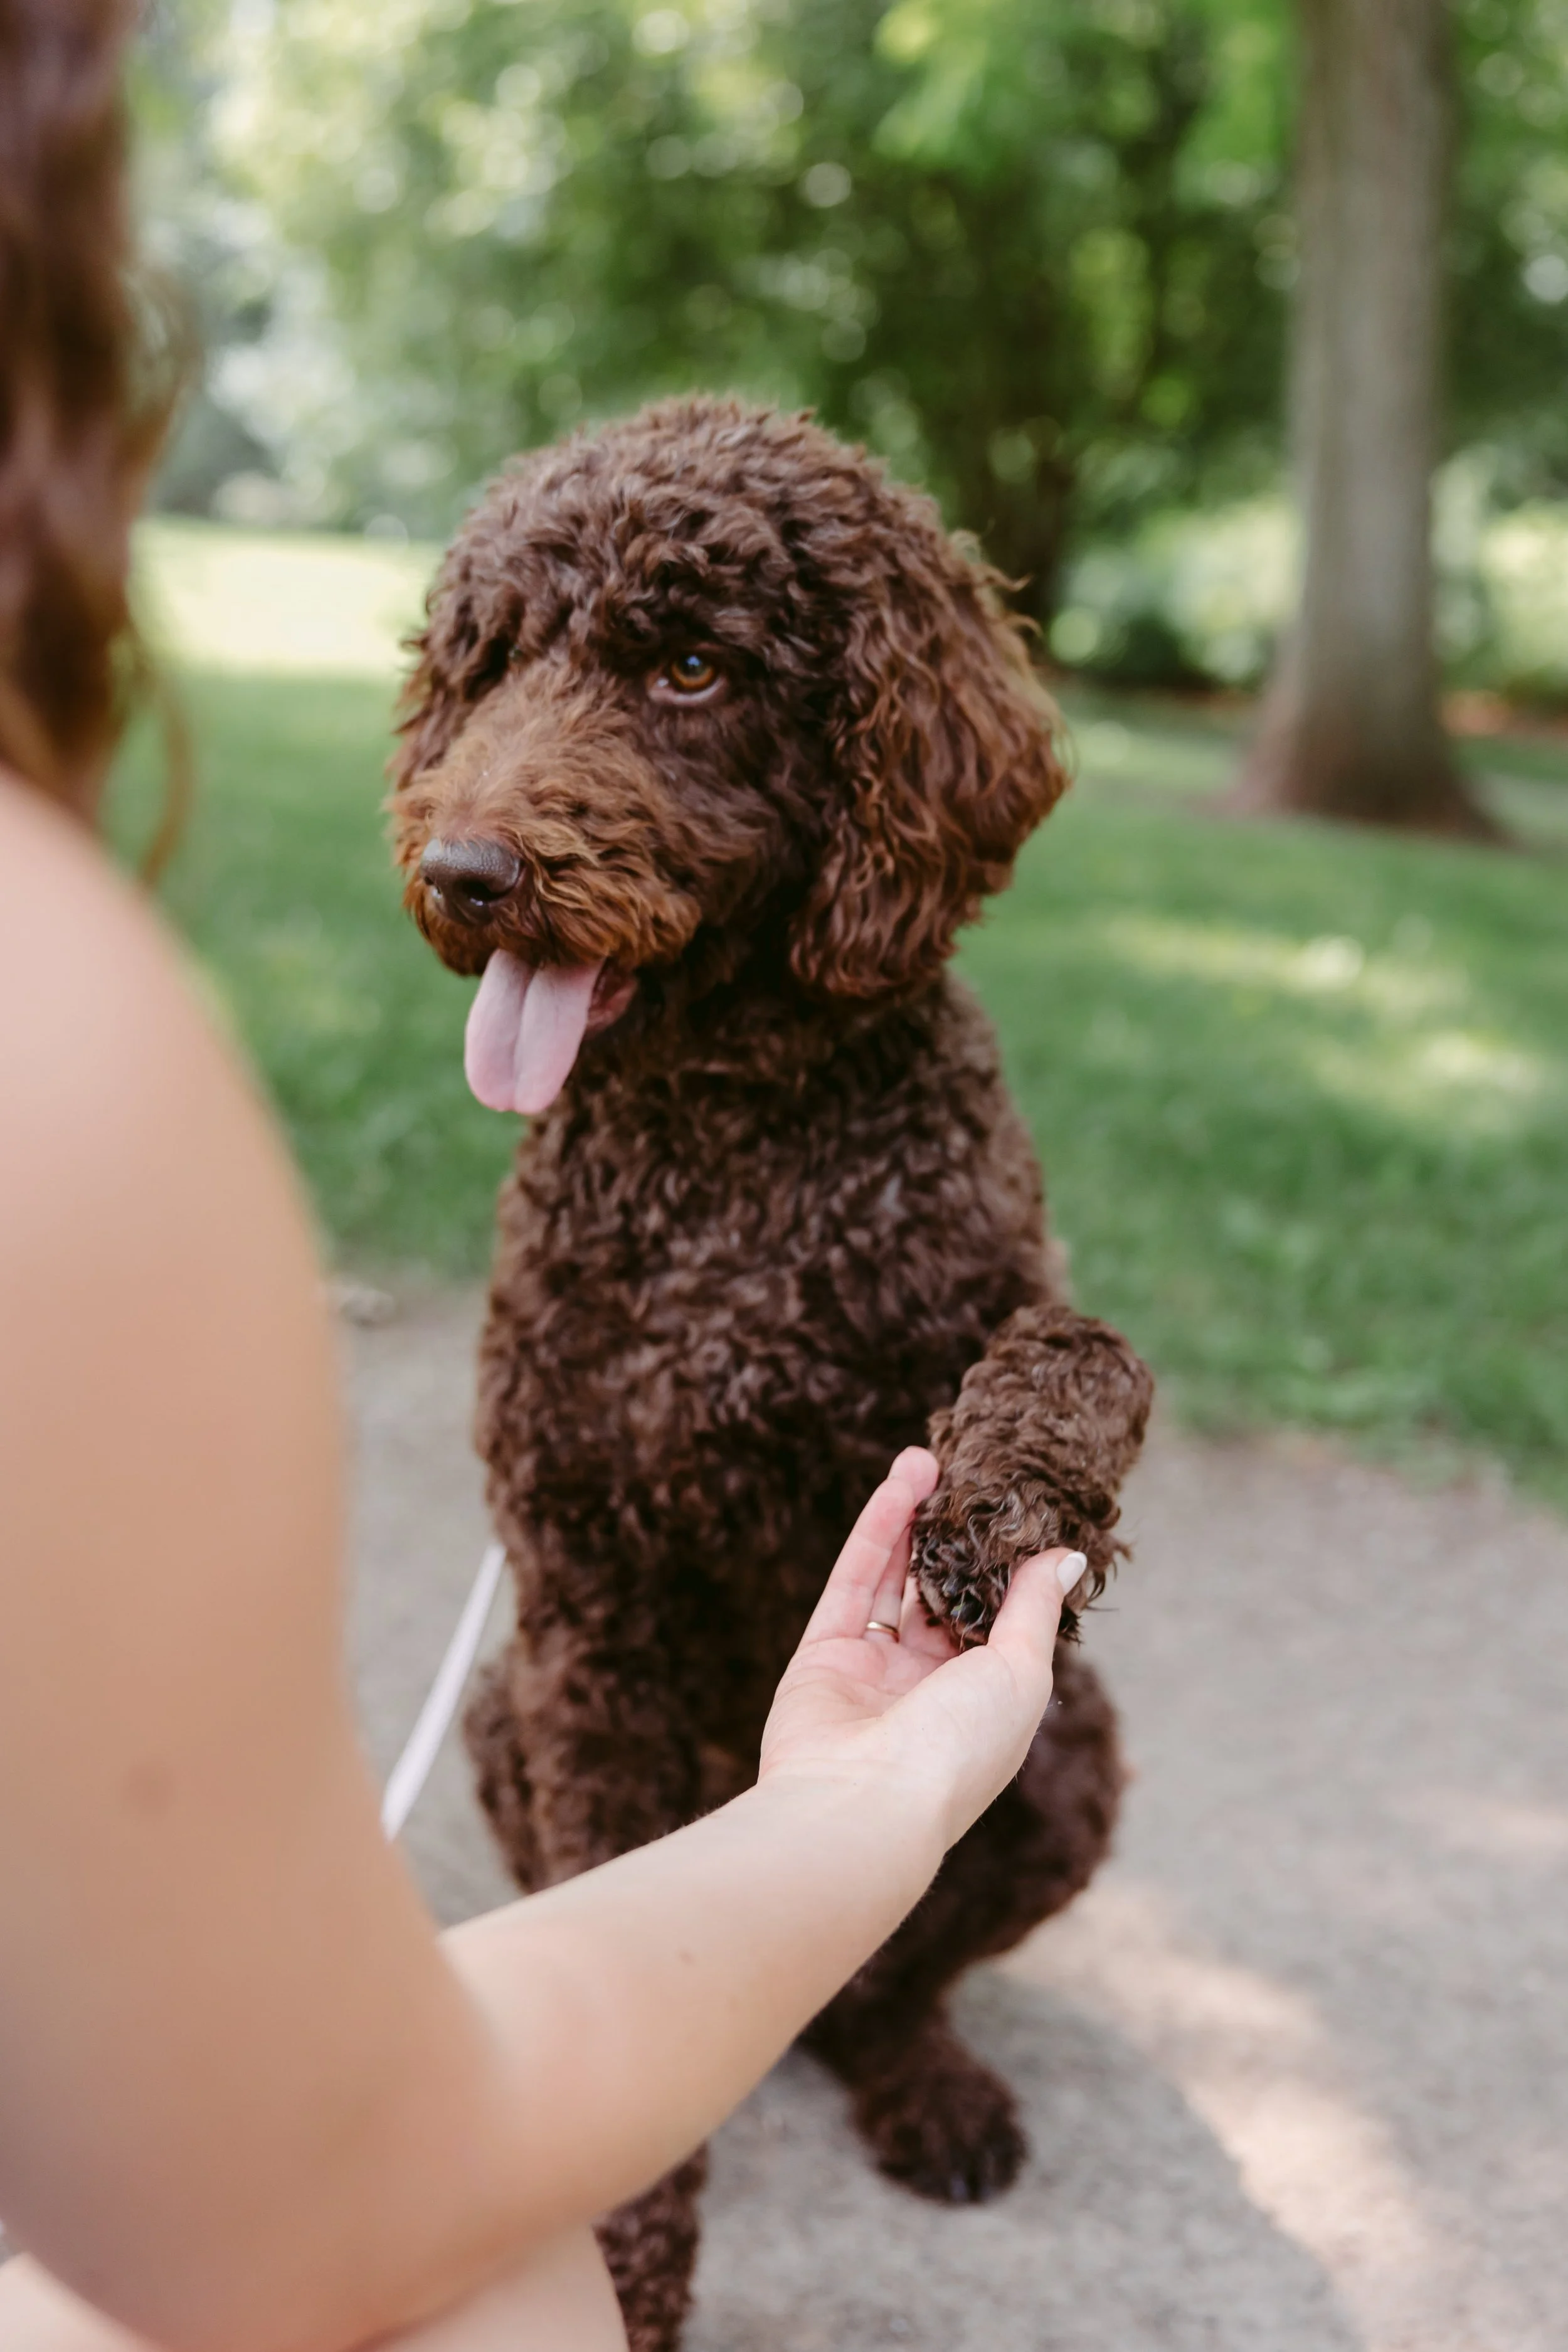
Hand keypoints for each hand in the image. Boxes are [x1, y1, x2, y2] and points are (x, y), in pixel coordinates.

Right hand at [759, 1448, 1083, 1854]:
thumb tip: (1068, 1556)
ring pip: (895, 1580)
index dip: (1003, 1566)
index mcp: (984, 1705)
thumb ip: (1033, 1609)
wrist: (863, 1804)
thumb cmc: (958, 1751)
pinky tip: (900, 1486)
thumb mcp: (1019, 1674)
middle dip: (953, 1536)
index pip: (997, 1622)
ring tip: (928, 1459)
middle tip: (967, 1477)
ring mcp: (872, 1672)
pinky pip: (854, 1582)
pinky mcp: (823, 1656)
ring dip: (912, 1520)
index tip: (1014, 1511)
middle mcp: (927, 1689)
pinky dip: (876, 1532)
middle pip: (941, 1594)